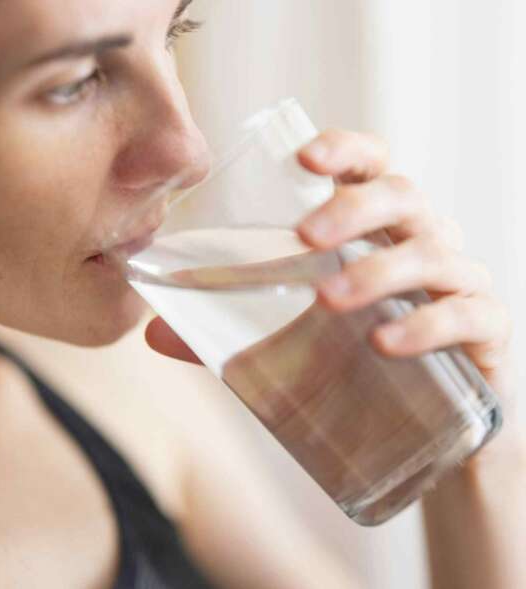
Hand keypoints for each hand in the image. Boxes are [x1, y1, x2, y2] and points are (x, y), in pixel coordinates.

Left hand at [145, 128, 517, 462]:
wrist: (420, 429)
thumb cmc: (350, 362)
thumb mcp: (285, 341)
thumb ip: (224, 333)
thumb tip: (152, 333)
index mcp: (374, 229)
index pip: (370, 167)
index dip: (344, 150)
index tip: (304, 160)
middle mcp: (420, 241)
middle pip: (402, 195)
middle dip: (353, 208)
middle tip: (305, 238)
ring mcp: (458, 284)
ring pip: (433, 252)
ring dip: (378, 270)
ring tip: (328, 301)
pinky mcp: (484, 334)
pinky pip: (468, 316)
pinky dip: (428, 325)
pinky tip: (386, 344)